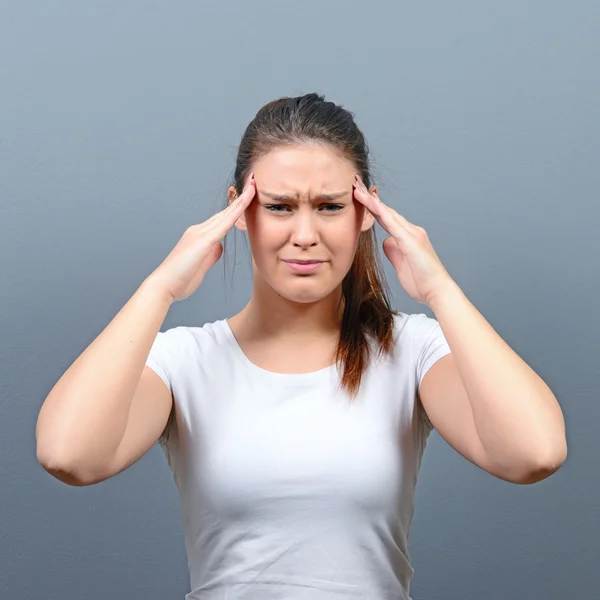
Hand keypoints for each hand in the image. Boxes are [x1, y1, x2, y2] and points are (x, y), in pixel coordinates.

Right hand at [146, 174, 255, 301]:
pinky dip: (235, 212)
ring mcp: (200, 234)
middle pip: (224, 212)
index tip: (246, 199)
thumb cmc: (181, 278)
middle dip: (240, 199)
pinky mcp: (203, 241)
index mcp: (198, 236)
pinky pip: (224, 223)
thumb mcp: (201, 265)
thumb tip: (219, 247)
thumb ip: (210, 254)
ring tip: (253, 186)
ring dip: (241, 200)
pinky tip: (245, 202)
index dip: (234, 209)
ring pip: (226, 214)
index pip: (221, 220)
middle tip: (253, 183)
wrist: (164, 285)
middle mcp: (198, 230)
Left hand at [353, 174, 454, 306]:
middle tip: (356, 185)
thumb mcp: (401, 265)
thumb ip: (393, 251)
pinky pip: (392, 223)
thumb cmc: (422, 282)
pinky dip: (380, 211)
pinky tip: (370, 202)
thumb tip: (386, 242)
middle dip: (370, 199)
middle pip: (386, 211)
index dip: (374, 208)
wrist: (438, 291)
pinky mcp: (411, 240)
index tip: (361, 198)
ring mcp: (412, 234)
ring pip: (387, 213)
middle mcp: (412, 231)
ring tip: (357, 188)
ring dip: (371, 200)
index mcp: (409, 237)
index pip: (387, 218)